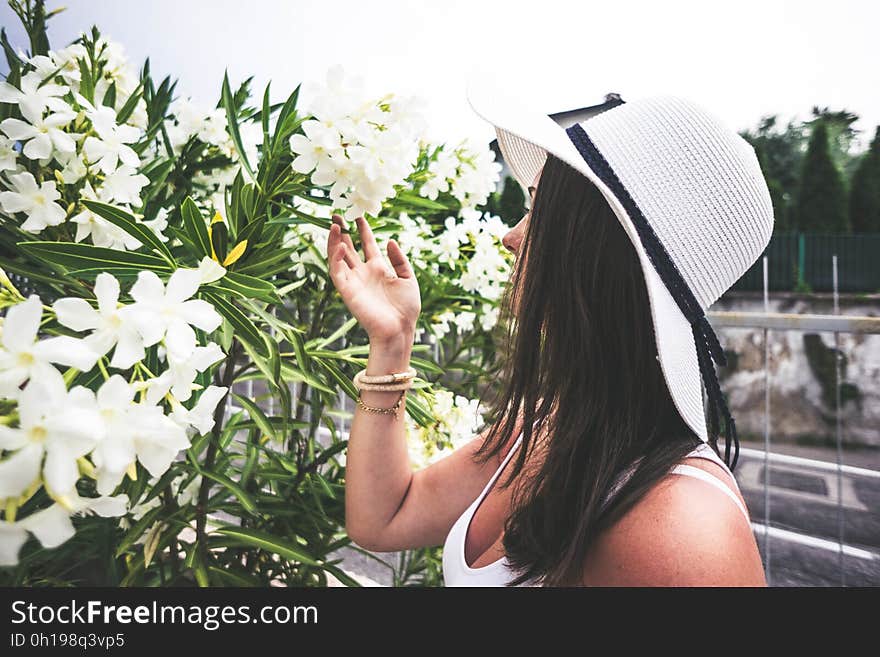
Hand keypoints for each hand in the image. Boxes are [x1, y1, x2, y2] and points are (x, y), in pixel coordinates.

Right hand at [326, 214, 420, 343]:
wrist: (399, 329)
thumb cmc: (406, 309)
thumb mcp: (408, 279)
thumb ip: (399, 260)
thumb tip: (390, 241)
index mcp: (379, 269)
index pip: (367, 244)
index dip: (363, 230)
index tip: (359, 215)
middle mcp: (363, 273)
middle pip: (348, 247)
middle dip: (342, 231)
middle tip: (336, 214)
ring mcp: (354, 281)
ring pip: (338, 257)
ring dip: (334, 241)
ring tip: (333, 224)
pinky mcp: (346, 290)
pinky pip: (337, 271)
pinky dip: (335, 257)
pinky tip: (340, 245)